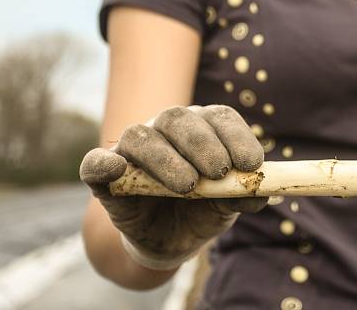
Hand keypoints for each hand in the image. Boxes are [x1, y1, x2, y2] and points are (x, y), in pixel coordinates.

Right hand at [79, 104, 266, 269]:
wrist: (169, 240)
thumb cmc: (202, 211)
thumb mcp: (228, 206)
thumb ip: (243, 196)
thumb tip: (261, 193)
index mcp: (203, 128)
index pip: (220, 117)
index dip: (237, 136)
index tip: (253, 164)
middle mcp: (167, 129)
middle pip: (179, 118)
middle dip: (203, 144)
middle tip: (220, 172)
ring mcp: (133, 149)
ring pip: (141, 136)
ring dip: (166, 159)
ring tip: (188, 186)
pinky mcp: (105, 176)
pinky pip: (95, 162)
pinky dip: (103, 163)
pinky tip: (115, 168)